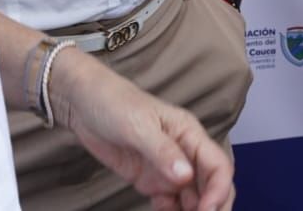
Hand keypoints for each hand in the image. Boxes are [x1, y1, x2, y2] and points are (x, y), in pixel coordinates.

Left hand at [49, 49, 234, 210]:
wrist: (83, 104)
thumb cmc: (114, 103)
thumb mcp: (138, 126)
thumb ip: (162, 151)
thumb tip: (186, 176)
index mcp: (189, 133)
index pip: (218, 165)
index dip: (218, 190)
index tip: (206, 210)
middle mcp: (185, 153)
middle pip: (211, 185)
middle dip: (214, 207)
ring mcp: (168, 169)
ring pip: (194, 198)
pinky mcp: (151, 180)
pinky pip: (171, 204)